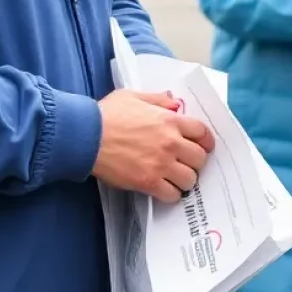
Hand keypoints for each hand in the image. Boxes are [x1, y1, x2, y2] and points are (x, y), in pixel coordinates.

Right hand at [92, 90, 214, 203]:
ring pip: (190, 179)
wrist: (86, 136)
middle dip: (195, 162)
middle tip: (186, 164)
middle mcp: (171, 142)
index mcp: (170, 120)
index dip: (205, 141)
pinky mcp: (147, 181)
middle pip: (200, 158)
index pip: (203, 132)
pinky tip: (164, 190)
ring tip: (176, 179)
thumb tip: (174, 104)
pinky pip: (172, 194)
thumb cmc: (107, 114)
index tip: (203, 146)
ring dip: (185, 180)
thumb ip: (158, 99)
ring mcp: (161, 163)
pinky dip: (171, 195)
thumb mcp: (134, 96)